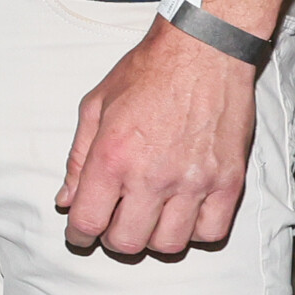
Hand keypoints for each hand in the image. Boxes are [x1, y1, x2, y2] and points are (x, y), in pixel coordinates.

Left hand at [56, 21, 257, 256]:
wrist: (204, 50)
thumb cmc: (147, 73)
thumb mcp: (95, 107)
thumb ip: (77, 159)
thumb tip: (65, 200)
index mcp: (113, 158)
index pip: (88, 222)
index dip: (78, 236)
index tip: (80, 235)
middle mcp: (153, 176)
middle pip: (127, 243)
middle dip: (113, 239)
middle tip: (114, 224)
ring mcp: (195, 181)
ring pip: (169, 244)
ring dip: (153, 239)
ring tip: (149, 218)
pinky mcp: (229, 181)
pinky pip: (212, 232)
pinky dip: (194, 232)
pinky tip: (184, 214)